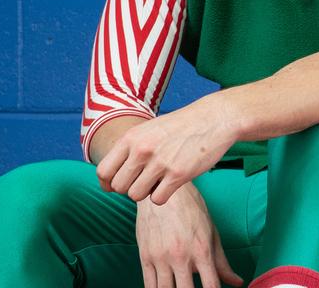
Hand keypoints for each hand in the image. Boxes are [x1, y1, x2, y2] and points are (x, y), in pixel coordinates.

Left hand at [97, 94, 237, 204]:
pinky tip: (172, 183)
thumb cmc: (181, 126)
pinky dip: (163, 195)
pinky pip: (157, 199)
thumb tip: (108, 178)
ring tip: (160, 180)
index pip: (103, 171)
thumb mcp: (149, 129)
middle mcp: (142, 150)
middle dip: (130, 187)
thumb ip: (129, 149)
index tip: (116, 185)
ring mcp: (160, 162)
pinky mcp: (178, 174)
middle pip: (119, 187)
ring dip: (147, 192)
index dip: (108, 183)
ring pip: (136, 195)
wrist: (214, 118)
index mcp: (132, 138)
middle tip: (145, 179)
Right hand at [136, 181, 242, 287]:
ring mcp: (161, 258)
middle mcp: (181, 256)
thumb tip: (237, 282)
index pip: (211, 286)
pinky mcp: (145, 257)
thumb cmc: (192, 210)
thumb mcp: (212, 233)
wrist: (165, 193)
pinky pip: (149, 285)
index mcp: (201, 250)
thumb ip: (222, 262)